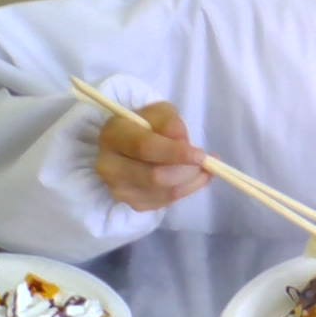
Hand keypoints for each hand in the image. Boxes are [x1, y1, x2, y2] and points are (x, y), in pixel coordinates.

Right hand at [93, 102, 209, 211]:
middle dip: (187, 171)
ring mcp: (118, 188)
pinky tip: (193, 178)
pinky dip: (185, 191)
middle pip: (155, 176)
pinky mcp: (131, 203)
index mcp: (113, 134)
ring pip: (163, 193)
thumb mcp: (160, 113)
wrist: (128, 145)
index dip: (176, 153)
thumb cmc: (146, 125)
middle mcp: (109, 165)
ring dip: (191, 182)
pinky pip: (165, 202)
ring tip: (205, 169)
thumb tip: (185, 145)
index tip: (202, 155)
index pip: (145, 147)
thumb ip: (171, 124)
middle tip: (207, 163)